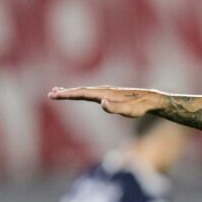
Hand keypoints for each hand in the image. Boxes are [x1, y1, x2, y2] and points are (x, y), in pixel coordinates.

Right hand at [48, 86, 163, 117]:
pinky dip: (81, 92)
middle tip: (51, 94)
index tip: (55, 95)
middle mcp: (104, 91)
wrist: (151, 99)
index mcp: (105, 94)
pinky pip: (91, 92)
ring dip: (71, 91)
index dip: (68, 94)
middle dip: (65, 93)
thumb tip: (102, 103)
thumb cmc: (140, 107)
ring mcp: (106, 92)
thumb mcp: (130, 111)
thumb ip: (116, 107)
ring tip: (57, 92)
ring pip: (85, 91)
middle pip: (81, 91)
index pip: (82, 94)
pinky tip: (79, 94)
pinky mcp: (110, 94)